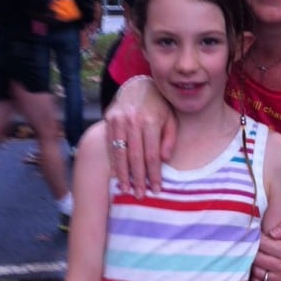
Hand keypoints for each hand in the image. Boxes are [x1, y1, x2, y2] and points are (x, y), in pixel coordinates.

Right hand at [105, 76, 177, 194]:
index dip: (154, 174)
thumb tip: (164, 159)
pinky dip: (113, 161)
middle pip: (135, 157)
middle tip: (140, 196)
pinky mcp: (109, 119)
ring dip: (122, 174)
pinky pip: (110, 145)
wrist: (138, 84)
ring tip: (125, 191)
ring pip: (120, 152)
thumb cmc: (159, 105)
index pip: (152, 155)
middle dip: (138, 179)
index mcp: (151, 121)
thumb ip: (169, 138)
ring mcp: (119, 120)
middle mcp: (133, 120)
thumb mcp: (171, 118)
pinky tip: (116, 175)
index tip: (156, 189)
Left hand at [250, 218, 280, 280]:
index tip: (256, 235)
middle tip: (252, 245)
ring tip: (254, 256)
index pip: (263, 245)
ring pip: (258, 273)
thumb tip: (272, 233)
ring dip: (253, 264)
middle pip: (258, 259)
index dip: (256, 238)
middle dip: (252, 250)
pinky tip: (257, 271)